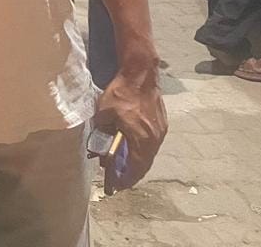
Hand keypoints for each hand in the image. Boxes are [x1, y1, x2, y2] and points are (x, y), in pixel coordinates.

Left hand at [95, 62, 166, 192]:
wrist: (141, 74)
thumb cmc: (121, 93)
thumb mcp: (104, 112)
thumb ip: (102, 131)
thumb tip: (99, 145)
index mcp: (141, 139)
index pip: (135, 168)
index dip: (125, 179)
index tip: (116, 185)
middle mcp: (154, 139)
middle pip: (144, 164)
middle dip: (131, 173)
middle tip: (119, 178)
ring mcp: (160, 132)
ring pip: (149, 154)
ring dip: (138, 162)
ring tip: (125, 165)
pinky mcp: (162, 124)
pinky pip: (152, 144)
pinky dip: (143, 150)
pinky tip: (134, 147)